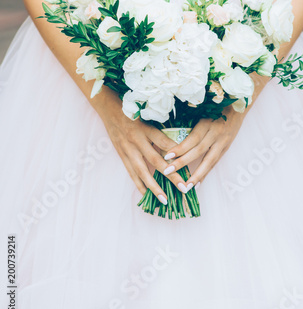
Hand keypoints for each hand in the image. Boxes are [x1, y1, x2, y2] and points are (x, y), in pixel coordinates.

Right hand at [95, 88, 190, 203]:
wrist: (108, 107)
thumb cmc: (132, 109)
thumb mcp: (148, 115)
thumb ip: (161, 129)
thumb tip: (178, 144)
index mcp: (146, 128)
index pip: (164, 142)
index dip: (175, 154)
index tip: (188, 163)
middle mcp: (137, 140)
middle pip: (156, 161)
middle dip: (171, 176)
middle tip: (183, 188)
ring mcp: (128, 149)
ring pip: (143, 171)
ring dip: (154, 187)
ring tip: (165, 200)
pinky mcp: (122, 155)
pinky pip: (132, 173)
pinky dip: (139, 185)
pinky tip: (147, 196)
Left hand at [163, 106, 244, 188]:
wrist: (237, 107)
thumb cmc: (214, 107)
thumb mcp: (201, 111)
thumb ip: (188, 123)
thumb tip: (168, 136)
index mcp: (207, 122)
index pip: (192, 138)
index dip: (180, 148)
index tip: (167, 156)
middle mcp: (216, 132)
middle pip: (199, 150)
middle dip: (183, 162)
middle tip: (168, 172)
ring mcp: (223, 141)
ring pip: (209, 160)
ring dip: (197, 175)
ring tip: (186, 186)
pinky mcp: (226, 147)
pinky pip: (215, 162)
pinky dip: (205, 173)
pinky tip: (197, 183)